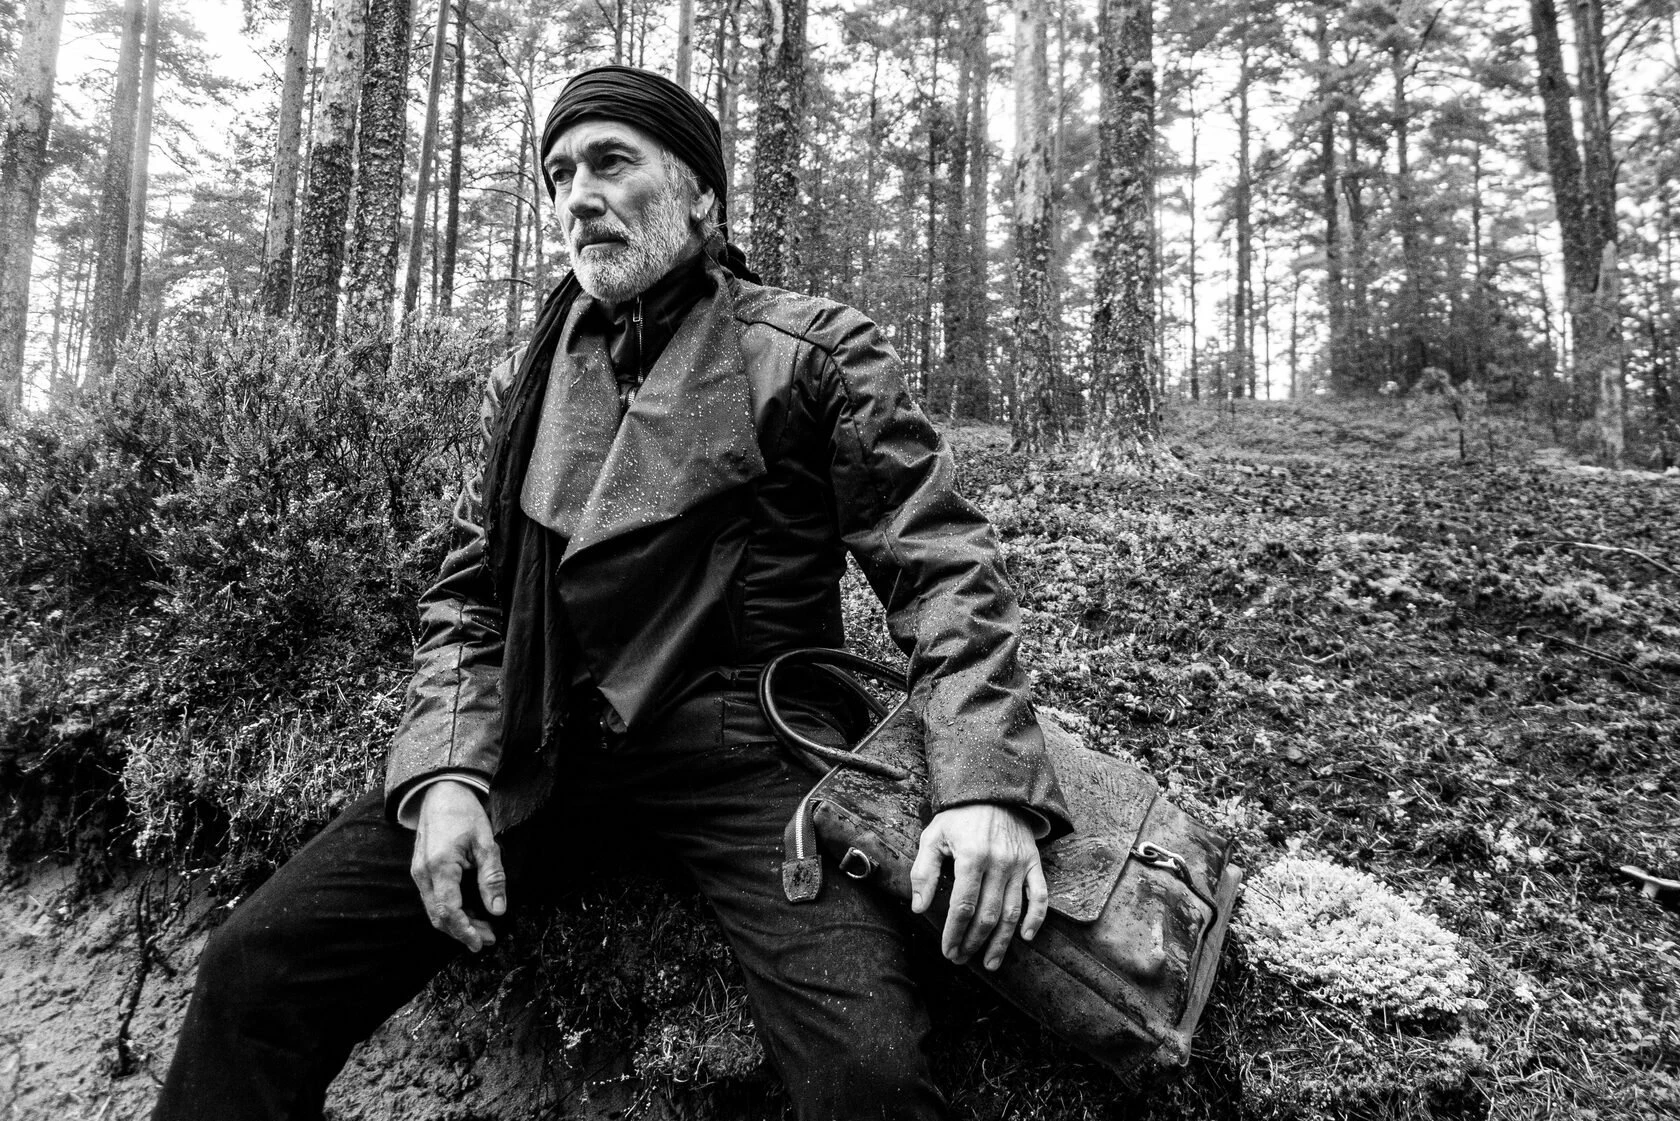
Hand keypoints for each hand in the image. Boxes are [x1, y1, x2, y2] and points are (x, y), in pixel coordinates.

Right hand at [411, 781, 506, 951]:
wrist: (441, 792)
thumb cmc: (464, 813)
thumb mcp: (486, 843)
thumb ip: (492, 878)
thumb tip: (498, 910)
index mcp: (439, 867)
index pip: (448, 911)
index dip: (464, 931)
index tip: (481, 943)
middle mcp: (423, 874)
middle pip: (439, 916)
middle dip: (463, 931)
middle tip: (489, 939)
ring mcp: (418, 873)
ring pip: (435, 909)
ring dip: (458, 922)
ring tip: (484, 929)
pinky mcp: (421, 871)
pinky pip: (433, 898)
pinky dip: (451, 909)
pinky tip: (471, 911)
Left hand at [910, 803, 1048, 970]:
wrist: (995, 791)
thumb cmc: (959, 816)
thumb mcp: (933, 836)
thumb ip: (924, 871)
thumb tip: (919, 908)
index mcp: (971, 857)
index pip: (963, 906)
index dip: (954, 933)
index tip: (947, 951)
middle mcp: (998, 863)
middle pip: (987, 915)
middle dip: (973, 942)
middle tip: (961, 959)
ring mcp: (1019, 865)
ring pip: (1013, 912)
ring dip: (1001, 942)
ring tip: (990, 963)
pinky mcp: (1034, 863)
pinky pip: (1040, 896)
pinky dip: (1036, 918)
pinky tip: (1026, 937)